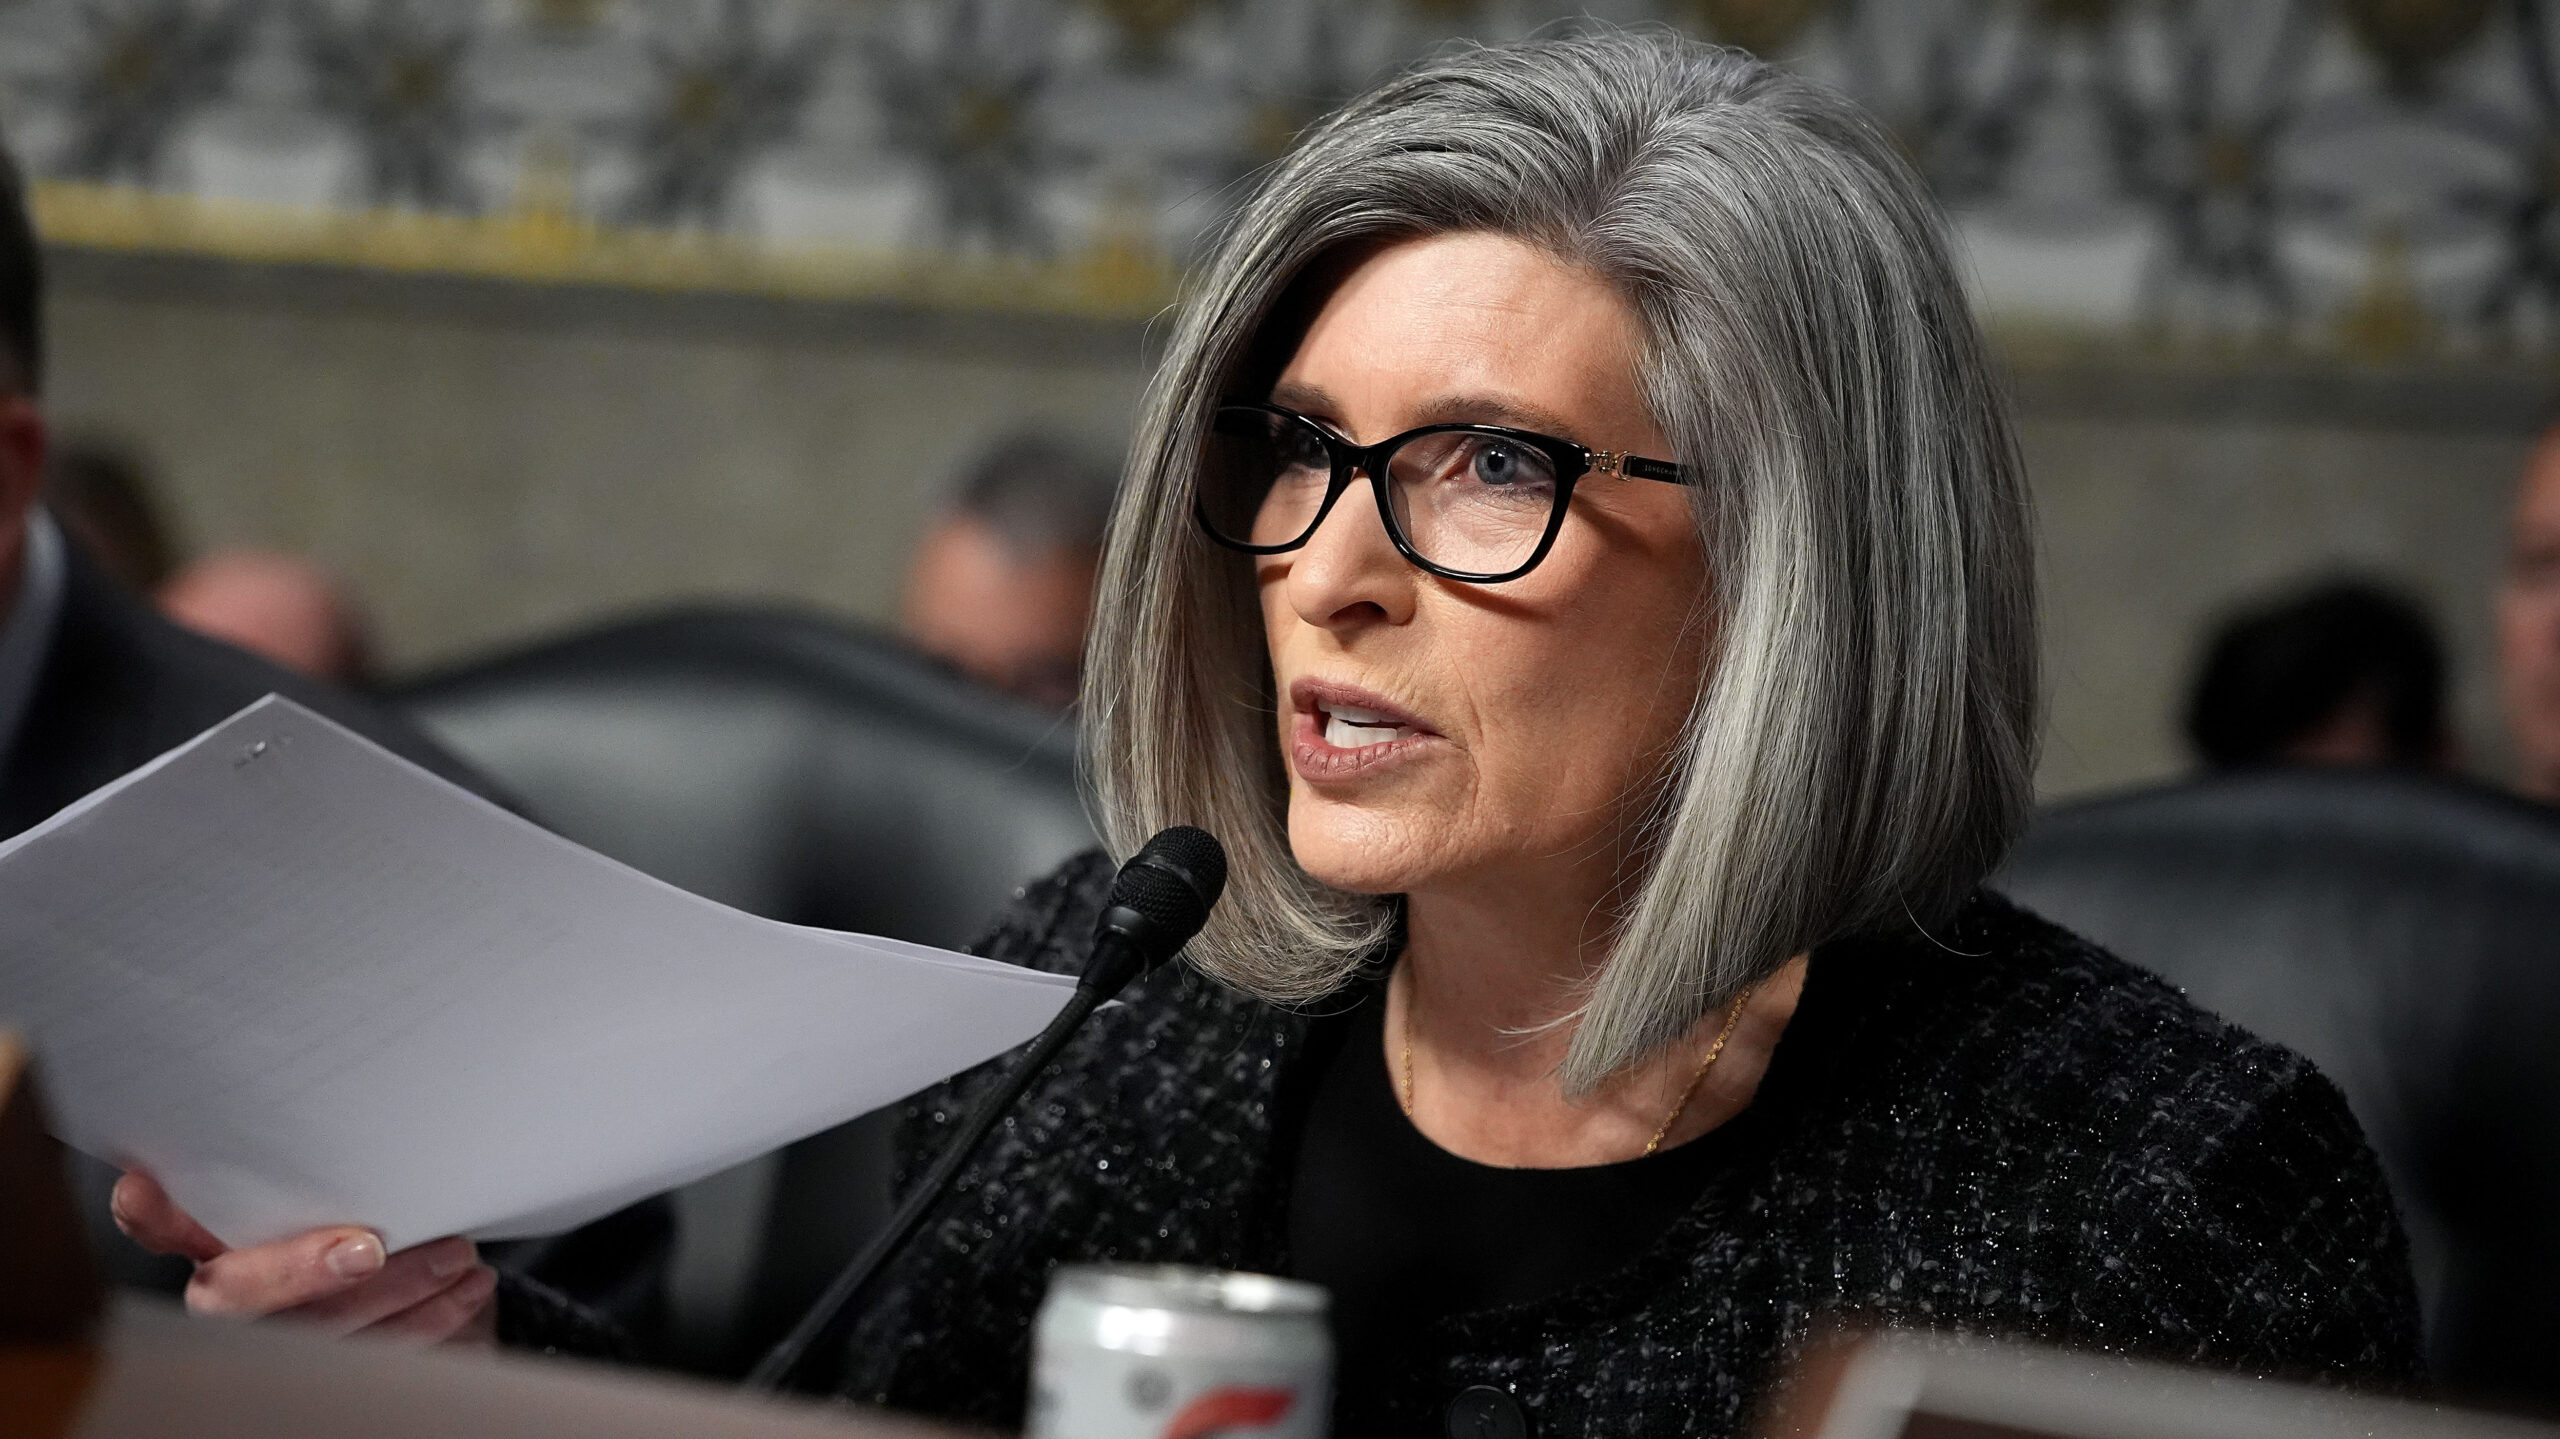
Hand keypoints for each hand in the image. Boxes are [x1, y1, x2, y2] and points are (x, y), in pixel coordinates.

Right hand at [111, 1171, 496, 1345]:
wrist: (390, 1269)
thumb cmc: (347, 1208)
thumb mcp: (326, 1180)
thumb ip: (314, 1162)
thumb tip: (346, 1099)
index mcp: (210, 1235)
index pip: (157, 1223)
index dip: (147, 1212)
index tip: (146, 1186)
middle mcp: (228, 1290)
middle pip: (240, 1295)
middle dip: (302, 1271)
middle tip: (368, 1246)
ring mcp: (275, 1335)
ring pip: (320, 1331)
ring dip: (397, 1292)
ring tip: (456, 1254)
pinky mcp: (334, 1366)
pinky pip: (379, 1353)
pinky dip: (432, 1320)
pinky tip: (468, 1288)